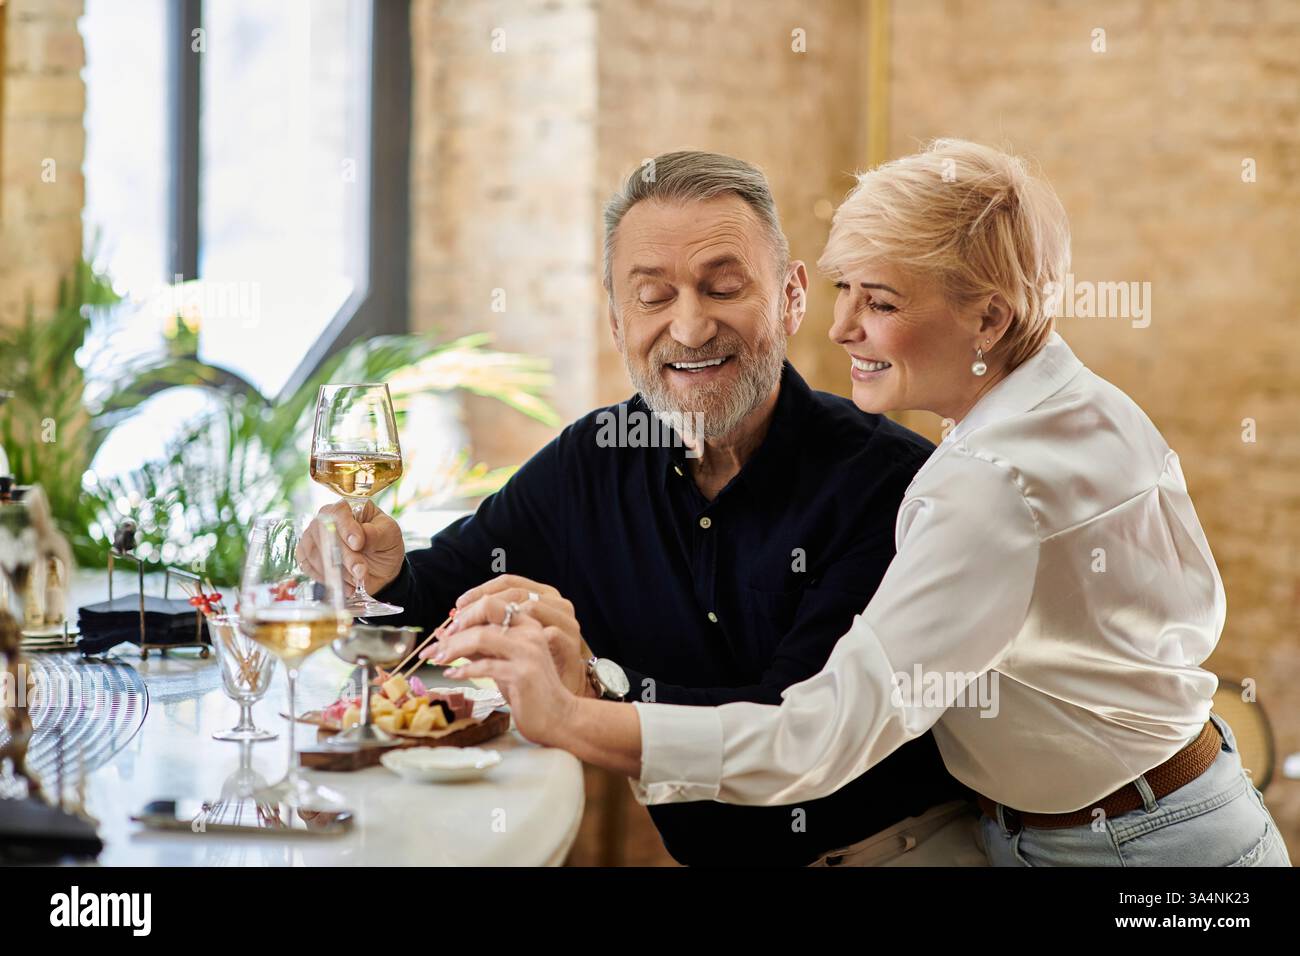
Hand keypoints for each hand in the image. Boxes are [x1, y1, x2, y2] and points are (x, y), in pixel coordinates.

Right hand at [298, 500, 404, 594]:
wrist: (381, 567)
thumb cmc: (385, 544)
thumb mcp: (390, 535)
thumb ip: (376, 534)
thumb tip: (360, 536)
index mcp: (349, 507)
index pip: (339, 512)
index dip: (346, 528)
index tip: (358, 544)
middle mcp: (327, 518)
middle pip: (324, 533)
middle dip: (343, 556)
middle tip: (360, 572)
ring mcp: (314, 536)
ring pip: (314, 552)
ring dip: (336, 570)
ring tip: (356, 581)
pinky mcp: (308, 555)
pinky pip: (307, 566)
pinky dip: (326, 579)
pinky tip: (345, 586)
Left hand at [426, 576, 594, 697]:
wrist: (558, 717)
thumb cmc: (528, 690)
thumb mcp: (503, 661)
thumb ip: (480, 646)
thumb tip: (445, 635)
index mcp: (528, 624)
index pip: (492, 602)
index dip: (466, 609)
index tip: (447, 627)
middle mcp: (530, 632)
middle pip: (486, 611)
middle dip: (456, 626)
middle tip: (435, 646)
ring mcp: (528, 651)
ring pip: (482, 636)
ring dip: (454, 647)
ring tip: (438, 659)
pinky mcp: (523, 673)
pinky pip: (485, 665)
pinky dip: (464, 669)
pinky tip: (453, 674)